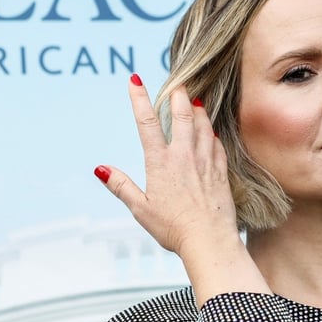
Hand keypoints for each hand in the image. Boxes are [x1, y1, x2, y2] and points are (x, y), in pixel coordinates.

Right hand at [95, 73, 237, 257]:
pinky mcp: (221, 171)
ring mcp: (205, 162)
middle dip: (177, 95)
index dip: (139, 99)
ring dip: (197, 110)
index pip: (147, 123)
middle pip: (182, 116)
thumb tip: (101, 168)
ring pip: (202, 126)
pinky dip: (212, 133)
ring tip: (194, 99)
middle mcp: (184, 156)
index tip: (134, 80)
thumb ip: (121, 186)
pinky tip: (210, 131)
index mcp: (160, 163)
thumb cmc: (173, 228)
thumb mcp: (140, 208)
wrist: (209, 240)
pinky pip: (217, 144)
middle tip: (177, 82)